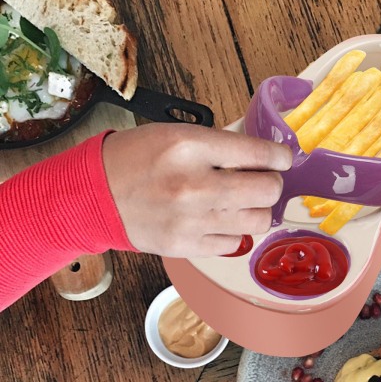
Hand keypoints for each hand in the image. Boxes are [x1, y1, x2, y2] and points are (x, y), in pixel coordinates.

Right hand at [102, 123, 291, 256]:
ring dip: (257, 209)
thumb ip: (219, 145)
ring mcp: (193, 220)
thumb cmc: (136, 159)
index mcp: (190, 147)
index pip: (259, 153)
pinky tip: (220, 220)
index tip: (283, 159)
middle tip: (263, 181)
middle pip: (268, 191)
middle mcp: (195, 185)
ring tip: (243, 202)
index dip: (281, 156)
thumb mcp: (176, 135)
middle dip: (272, 184)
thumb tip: (262, 156)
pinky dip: (233, 231)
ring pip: (258, 220)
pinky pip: (235, 243)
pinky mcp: (188, 246)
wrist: (96, 196)